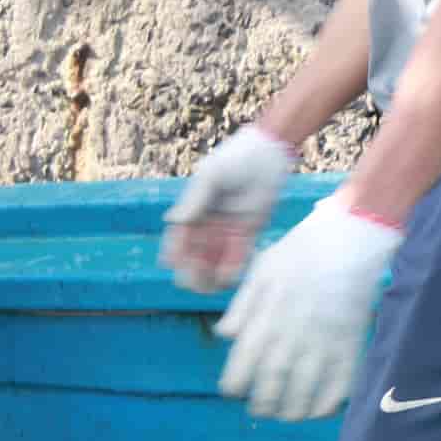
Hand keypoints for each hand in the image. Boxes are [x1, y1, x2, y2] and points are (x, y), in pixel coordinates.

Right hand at [160, 125, 297, 293]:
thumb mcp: (211, 177)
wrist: (268, 155)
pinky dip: (233, 270)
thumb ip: (194, 200)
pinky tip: (231, 277)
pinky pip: (237, 258)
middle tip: (196, 280)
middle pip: (193, 257)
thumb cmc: (235, 160)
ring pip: (213, 263)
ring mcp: (225, 232)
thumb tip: (171, 221)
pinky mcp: (246, 234)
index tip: (173, 265)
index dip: (174, 254)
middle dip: (192, 271)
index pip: (177, 240)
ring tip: (215, 284)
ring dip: (211, 277)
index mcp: (191, 213)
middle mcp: (206, 226)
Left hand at [213, 197, 403, 420]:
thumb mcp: (258, 273)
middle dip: (262, 404)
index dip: (234, 385)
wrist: (348, 242)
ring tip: (285, 415)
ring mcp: (322, 345)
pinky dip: (328, 404)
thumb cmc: (298, 253)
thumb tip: (224, 335)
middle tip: (259, 410)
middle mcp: (291, 338)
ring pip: (304, 391)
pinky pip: (340, 385)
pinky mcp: (350, 346)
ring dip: (292, 410)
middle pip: (272, 385)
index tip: (232, 392)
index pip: (242, 366)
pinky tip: (318, 412)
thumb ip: (241, 308)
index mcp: (264, 321)